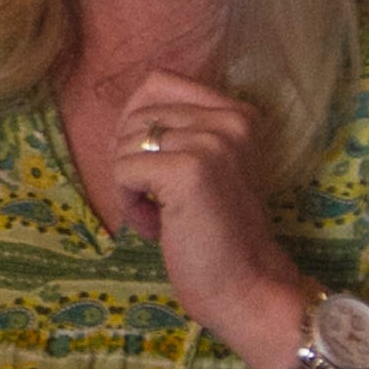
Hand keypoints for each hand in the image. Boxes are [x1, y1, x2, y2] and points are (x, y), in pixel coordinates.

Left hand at [101, 73, 308, 368]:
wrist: (246, 286)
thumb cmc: (216, 232)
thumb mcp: (203, 165)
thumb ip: (175, 130)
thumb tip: (123, 113)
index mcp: (237, 112)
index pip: (156, 82)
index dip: (137, 124)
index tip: (156, 166)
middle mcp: (230, 119)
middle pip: (135, 116)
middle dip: (132, 160)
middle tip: (162, 200)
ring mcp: (212, 143)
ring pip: (124, 144)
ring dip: (131, 187)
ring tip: (165, 215)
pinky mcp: (189, 171)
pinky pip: (122, 171)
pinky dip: (130, 204)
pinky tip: (159, 227)